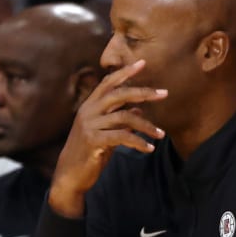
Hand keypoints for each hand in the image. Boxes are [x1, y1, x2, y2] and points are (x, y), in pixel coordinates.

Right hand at [48, 60, 166, 215]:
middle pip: (119, 94)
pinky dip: (138, 142)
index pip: (108, 83)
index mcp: (91, 105)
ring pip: (124, 118)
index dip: (125, 72)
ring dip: (147, 126)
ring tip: (161, 134)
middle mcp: (89, 111)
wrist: (71, 173)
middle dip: (143, 92)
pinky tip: (149, 148)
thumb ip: (120, 119)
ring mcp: (90, 125)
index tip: (143, 63)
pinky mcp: (94, 141)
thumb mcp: (107, 132)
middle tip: (165, 94)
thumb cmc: (91, 151)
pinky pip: (122, 137)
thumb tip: (139, 110)